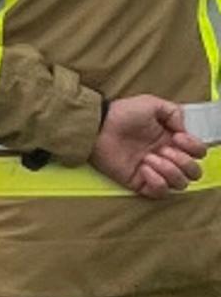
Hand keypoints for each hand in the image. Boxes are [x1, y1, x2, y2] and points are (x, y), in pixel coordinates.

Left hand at [90, 95, 207, 197]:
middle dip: (183, 161)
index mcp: (172, 140)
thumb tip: (185, 131)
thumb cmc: (123, 113)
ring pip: (180, 184)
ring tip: (149, 157)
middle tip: (163, 150)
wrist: (99, 126)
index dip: (194, 147)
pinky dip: (157, 182)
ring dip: (169, 170)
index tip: (178, 137)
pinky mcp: (139, 182)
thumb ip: (174, 112)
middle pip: (194, 172)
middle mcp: (166, 157)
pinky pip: (160, 192)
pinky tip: (144, 168)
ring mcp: (154, 171)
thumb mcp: (152, 104)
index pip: (199, 153)